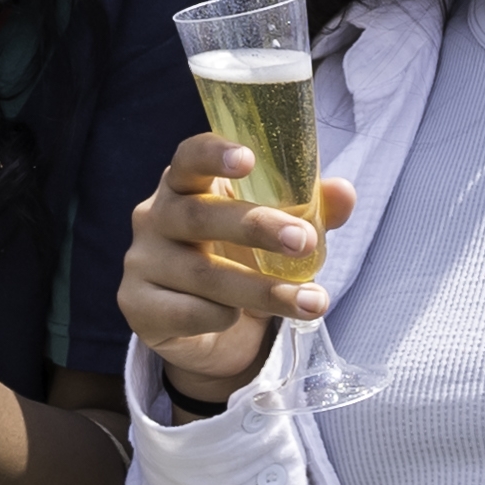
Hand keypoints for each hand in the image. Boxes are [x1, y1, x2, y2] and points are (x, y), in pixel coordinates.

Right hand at [114, 136, 361, 411]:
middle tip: (304, 241)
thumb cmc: (239, 259)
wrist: (207, 329)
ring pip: (203, 274)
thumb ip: (310, 210)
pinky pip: (187, 311)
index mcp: (184, 185)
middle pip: (198, 215)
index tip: (249, 159)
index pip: (189, 158)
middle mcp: (154, 217)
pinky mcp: (139, 308)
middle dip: (256, 228)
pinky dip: (222, 316)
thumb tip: (344, 193)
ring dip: (263, 290)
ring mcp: (141, 263)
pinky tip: (242, 319)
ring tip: (312, 301)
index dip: (214, 155)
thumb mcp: (278, 232)